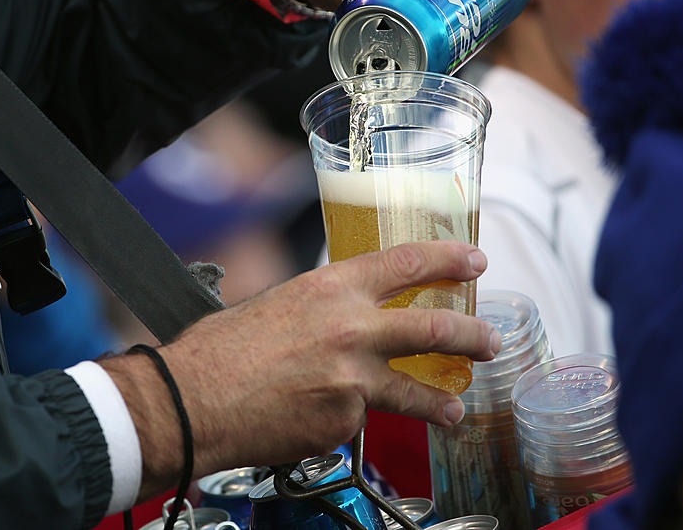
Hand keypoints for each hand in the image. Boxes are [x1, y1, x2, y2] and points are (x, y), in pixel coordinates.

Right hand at [103, 239, 498, 500]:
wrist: (193, 399)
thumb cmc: (221, 349)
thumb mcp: (278, 304)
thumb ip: (323, 308)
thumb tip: (346, 317)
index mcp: (332, 288)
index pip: (407, 263)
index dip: (449, 259)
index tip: (475, 261)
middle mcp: (352, 330)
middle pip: (434, 328)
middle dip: (473, 335)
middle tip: (489, 340)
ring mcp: (353, 380)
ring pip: (418, 391)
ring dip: (443, 402)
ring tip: (455, 408)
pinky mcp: (344, 423)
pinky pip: (359, 420)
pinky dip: (349, 420)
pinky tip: (321, 419)